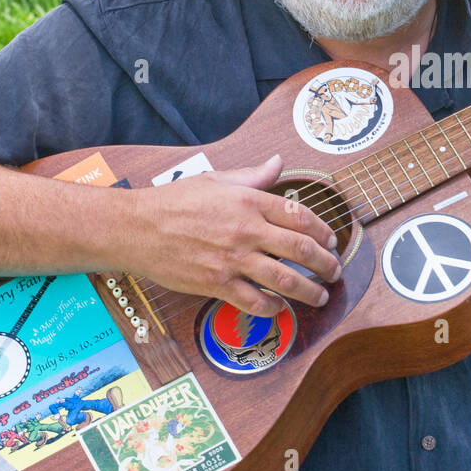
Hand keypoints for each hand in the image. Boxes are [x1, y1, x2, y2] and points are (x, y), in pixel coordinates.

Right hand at [125, 154, 341, 316]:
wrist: (136, 227)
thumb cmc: (173, 201)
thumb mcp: (216, 180)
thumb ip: (253, 176)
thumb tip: (278, 163)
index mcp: (249, 201)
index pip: (300, 216)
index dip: (324, 230)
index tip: (332, 240)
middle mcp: (246, 230)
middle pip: (301, 249)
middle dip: (326, 264)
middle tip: (335, 271)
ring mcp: (232, 259)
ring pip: (285, 279)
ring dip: (309, 291)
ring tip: (320, 296)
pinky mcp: (216, 284)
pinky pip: (255, 301)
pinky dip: (273, 308)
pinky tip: (279, 308)